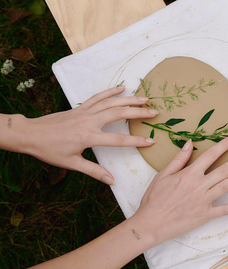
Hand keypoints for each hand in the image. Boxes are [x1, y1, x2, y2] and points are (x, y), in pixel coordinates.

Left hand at [14, 86, 156, 184]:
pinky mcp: (80, 107)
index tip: (151, 140)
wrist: (31, 134)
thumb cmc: (50, 150)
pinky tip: (122, 88)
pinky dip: (111, 91)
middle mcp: (89, 121)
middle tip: (155, 112)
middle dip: (139, 113)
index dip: (136, 140)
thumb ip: (93, 171)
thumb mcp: (71, 163)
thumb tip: (111, 181)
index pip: (118, 140)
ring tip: (145, 99)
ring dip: (130, 99)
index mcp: (89, 137)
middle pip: (119, 114)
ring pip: (111, 102)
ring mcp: (85, 112)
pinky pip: (98, 97)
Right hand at [130, 137, 227, 244]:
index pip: (210, 156)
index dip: (223, 146)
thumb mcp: (163, 175)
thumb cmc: (154, 199)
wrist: (151, 224)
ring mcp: (203, 201)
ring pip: (227, 186)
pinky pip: (225, 210)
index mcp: (189, 175)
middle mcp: (199, 186)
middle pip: (224, 170)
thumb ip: (179, 159)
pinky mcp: (205, 215)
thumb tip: (190, 143)